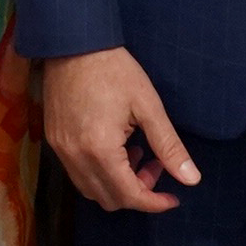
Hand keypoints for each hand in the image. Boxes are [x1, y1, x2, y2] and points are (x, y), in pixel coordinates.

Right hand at [41, 47, 200, 212]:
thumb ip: (169, 147)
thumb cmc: (114, 70)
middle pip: (109, 200)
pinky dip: (99, 173)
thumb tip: (191, 180)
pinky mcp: (54, 140)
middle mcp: (76, 157)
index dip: (154, 203)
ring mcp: (61, 150)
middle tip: (155, 166)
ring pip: (91, 191)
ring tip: (135, 155)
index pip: (129, 195)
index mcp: (100, 149)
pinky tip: (114, 148)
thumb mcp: (148, 106)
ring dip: (117, 185)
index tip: (173, 198)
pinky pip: (78, 174)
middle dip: (138, 192)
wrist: (73, 43)